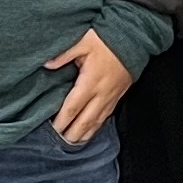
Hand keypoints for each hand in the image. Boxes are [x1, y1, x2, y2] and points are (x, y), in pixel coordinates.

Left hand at [44, 26, 136, 145]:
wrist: (135, 37)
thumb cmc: (108, 38)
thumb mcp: (83, 41)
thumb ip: (63, 54)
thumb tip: (47, 64)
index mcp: (90, 82)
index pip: (73, 107)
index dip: (62, 121)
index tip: (53, 130)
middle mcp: (101, 93)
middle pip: (85, 121)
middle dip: (72, 134)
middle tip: (59, 144)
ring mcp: (111, 96)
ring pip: (96, 122)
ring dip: (84, 134)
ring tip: (73, 143)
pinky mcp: (118, 96)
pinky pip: (106, 116)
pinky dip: (96, 127)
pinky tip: (90, 131)